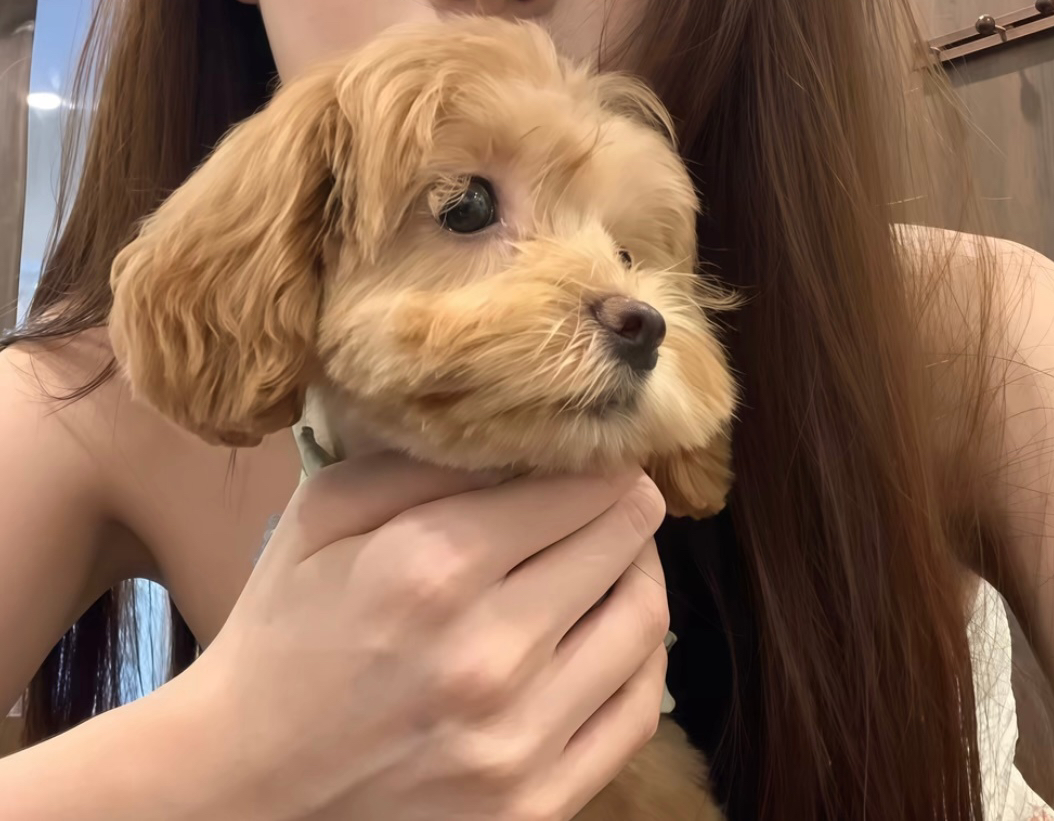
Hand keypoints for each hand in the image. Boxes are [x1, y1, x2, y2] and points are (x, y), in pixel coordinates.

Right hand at [182, 454, 669, 820]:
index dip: (598, 460)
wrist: (245, 784)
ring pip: (646, 620)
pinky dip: (644, 654)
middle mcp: (489, 654)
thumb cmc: (285, 630)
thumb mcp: (325, 513)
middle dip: (626, 504)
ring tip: (618, 553)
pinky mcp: (536, 805)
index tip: (594, 455)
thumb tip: (523, 433)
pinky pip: (639, 708)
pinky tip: (616, 628)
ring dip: (643, 569)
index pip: (580, 488)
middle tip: (613, 493)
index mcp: (433, 567)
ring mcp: (519, 742)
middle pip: (623, 541)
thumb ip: (423, 460)